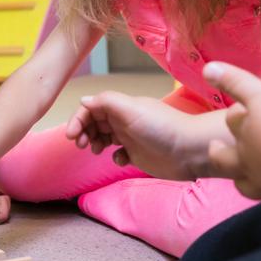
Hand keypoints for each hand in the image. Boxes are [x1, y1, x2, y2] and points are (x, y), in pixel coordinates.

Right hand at [64, 91, 200, 179]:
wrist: (189, 150)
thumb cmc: (160, 127)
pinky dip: (113, 157)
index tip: (71, 135)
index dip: (78, 119)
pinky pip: (117, 154)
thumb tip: (83, 101)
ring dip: (94, 142)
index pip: (91, 108)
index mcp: (121, 106)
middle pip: (94, 122)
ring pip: (103, 137)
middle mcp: (123, 120)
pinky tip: (120, 159)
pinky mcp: (137, 154)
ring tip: (95, 150)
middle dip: (83, 131)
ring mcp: (130, 137)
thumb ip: (105, 102)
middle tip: (80, 144)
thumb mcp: (130, 108)